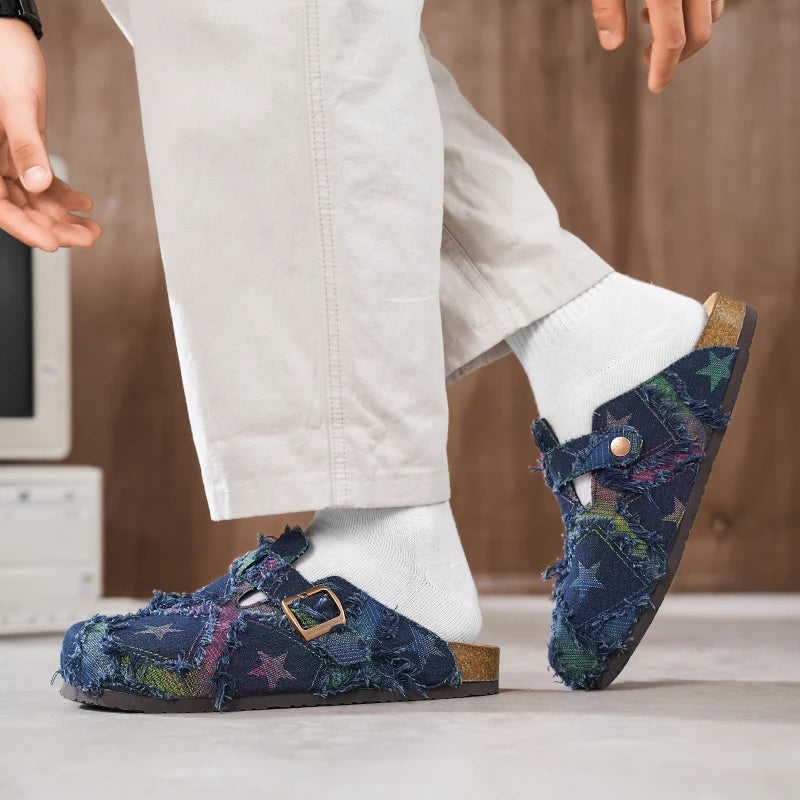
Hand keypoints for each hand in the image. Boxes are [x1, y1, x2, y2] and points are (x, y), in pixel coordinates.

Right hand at [0, 19, 100, 251]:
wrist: (8, 38)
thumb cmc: (3, 60)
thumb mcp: (16, 106)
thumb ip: (25, 146)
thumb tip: (36, 182)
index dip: (24, 228)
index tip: (50, 243)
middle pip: (19, 208)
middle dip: (52, 226)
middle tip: (84, 238)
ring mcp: (6, 157)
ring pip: (32, 199)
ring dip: (62, 216)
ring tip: (91, 228)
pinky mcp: (23, 150)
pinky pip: (41, 181)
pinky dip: (62, 194)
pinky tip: (83, 204)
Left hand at [591, 1, 724, 93]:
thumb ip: (607, 7)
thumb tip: (612, 44)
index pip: (671, 40)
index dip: (663, 68)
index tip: (655, 87)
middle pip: (699, 32)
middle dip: (677, 55)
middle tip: (647, 58)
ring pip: (712, 13)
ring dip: (687, 30)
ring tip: (650, 23)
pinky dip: (696, 9)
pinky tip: (665, 4)